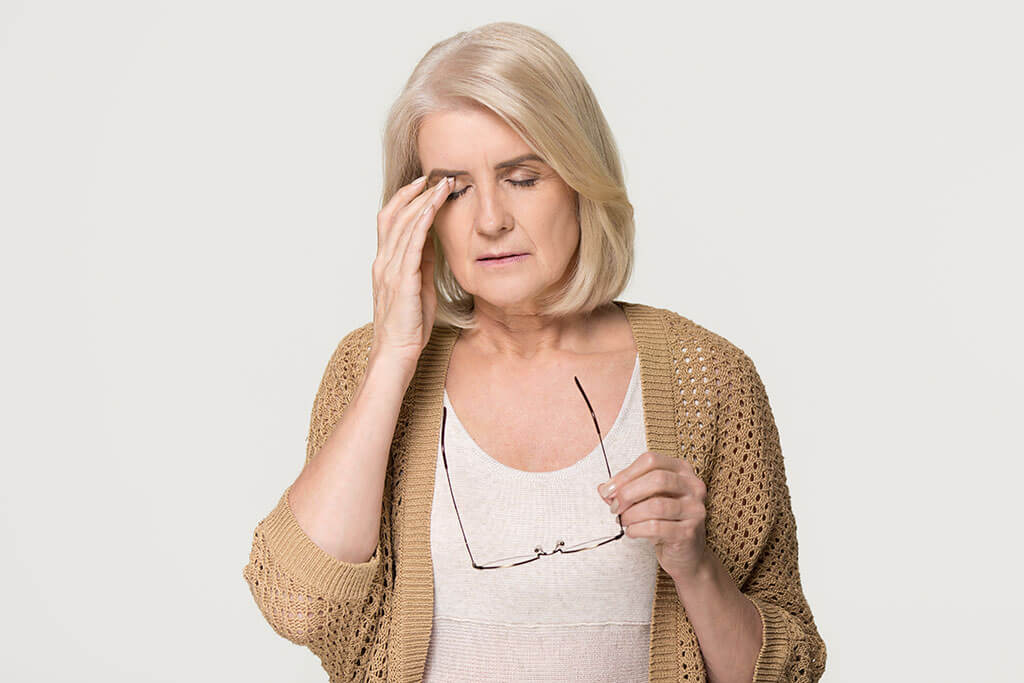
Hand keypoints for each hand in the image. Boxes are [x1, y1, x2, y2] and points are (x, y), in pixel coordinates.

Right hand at [371, 175, 453, 364]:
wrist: (396, 352)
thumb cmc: (408, 325)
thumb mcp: (419, 286)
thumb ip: (422, 263)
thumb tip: (433, 240)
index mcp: (385, 263)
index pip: (391, 221)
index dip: (406, 199)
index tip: (425, 183)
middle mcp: (383, 262)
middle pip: (395, 215)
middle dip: (415, 192)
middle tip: (435, 175)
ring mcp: (390, 270)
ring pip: (403, 224)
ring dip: (423, 201)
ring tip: (442, 185)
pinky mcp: (402, 280)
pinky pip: (412, 244)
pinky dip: (422, 222)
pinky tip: (434, 207)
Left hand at [597, 451, 707, 582]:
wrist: (685, 552)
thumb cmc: (665, 520)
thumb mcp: (645, 500)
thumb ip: (626, 491)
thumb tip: (604, 489)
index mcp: (681, 470)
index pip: (651, 460)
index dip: (625, 474)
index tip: (608, 489)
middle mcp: (693, 487)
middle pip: (657, 479)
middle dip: (628, 493)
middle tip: (614, 506)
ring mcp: (694, 509)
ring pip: (656, 505)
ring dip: (631, 514)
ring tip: (623, 520)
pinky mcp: (689, 532)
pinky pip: (656, 527)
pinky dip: (637, 529)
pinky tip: (632, 531)